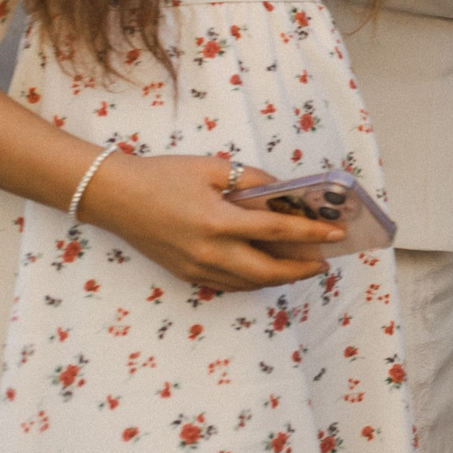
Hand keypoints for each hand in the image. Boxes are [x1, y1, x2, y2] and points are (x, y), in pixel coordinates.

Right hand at [77, 153, 343, 292]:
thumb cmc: (163, 175)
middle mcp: (209, 253)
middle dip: (302, 269)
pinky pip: (229, 283)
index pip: (277, 233)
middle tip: (325, 260)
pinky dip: (253, 279)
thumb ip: (253, 182)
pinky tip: (266, 269)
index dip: (312, 235)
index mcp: (217, 223)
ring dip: (279, 277)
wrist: (114, 196)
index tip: (337, 233)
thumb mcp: (213, 169)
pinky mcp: (186, 274)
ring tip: (302, 265)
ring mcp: (196, 269)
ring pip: (249, 283)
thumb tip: (284, 193)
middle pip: (268, 271)